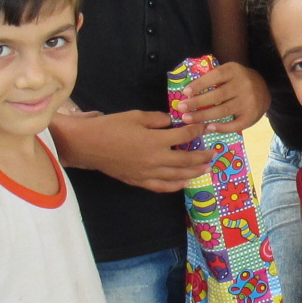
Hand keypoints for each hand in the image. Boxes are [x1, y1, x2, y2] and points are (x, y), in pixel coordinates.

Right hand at [57, 109, 211, 192]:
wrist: (88, 145)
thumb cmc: (111, 127)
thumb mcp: (137, 116)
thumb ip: (158, 119)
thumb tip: (173, 122)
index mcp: (155, 140)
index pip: (184, 136)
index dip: (196, 131)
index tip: (203, 127)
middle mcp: (155, 160)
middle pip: (185, 159)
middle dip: (202, 155)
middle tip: (213, 153)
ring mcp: (148, 173)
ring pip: (177, 175)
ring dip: (194, 172)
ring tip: (206, 168)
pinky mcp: (139, 181)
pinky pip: (162, 187)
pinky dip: (175, 185)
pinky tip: (184, 183)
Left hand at [185, 61, 266, 132]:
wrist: (264, 89)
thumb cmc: (238, 81)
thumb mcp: (228, 73)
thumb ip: (213, 79)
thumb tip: (188, 92)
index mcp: (234, 70)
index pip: (215, 76)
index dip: (200, 84)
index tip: (185, 92)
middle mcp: (244, 84)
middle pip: (218, 95)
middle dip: (197, 103)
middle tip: (181, 109)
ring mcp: (249, 101)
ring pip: (223, 110)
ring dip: (204, 116)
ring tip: (188, 119)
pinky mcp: (252, 115)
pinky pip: (235, 124)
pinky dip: (222, 128)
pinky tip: (209, 128)